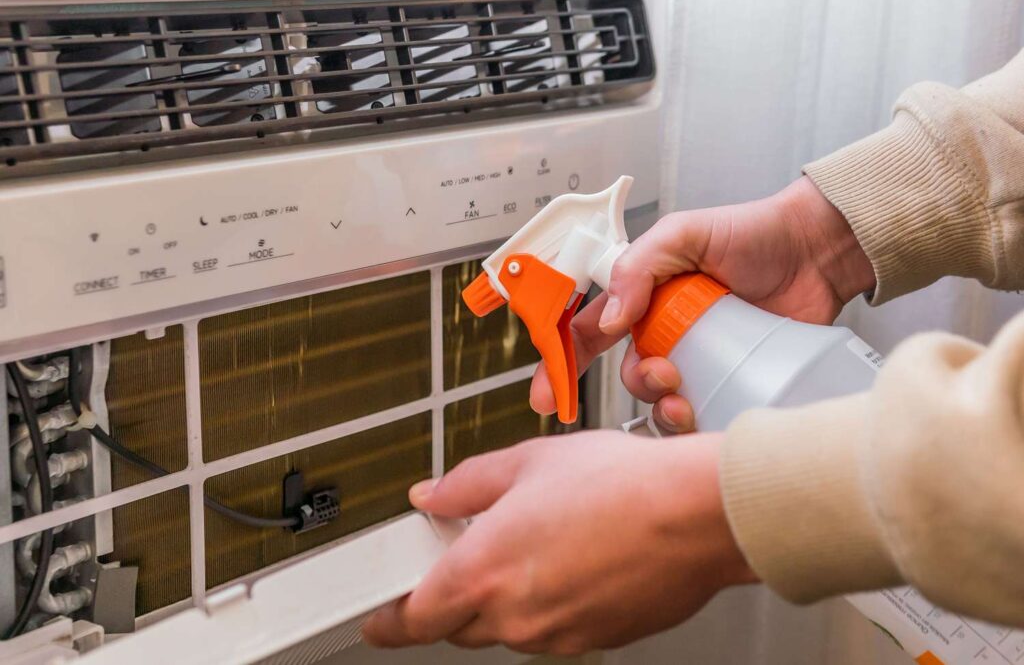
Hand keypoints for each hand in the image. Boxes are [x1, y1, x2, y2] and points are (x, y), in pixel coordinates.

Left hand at [362, 431, 757, 654]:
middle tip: (472, 555)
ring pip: (507, 630)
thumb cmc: (621, 485)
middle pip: (457, 627)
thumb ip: (467, 485)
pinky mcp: (595, 640)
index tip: (379, 615)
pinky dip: (549, 604)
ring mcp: (557, 636)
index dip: (388, 619)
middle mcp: (515, 616)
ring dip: (506, 599)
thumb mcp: (527, 462)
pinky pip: (552, 630)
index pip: (412, 619)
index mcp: (483, 571)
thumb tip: (433, 495)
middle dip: (452, 598)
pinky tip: (574, 559)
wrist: (697, 515)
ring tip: (539, 544)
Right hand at [530, 176, 875, 431]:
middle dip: (637, 384)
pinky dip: (696, 426)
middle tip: (665, 375)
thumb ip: (638, 266)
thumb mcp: (683, 234)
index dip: (562, 365)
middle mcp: (667, 333)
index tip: (545, 396)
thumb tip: (612, 318)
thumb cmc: (752, 234)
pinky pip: (704, 414)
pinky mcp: (732, 380)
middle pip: (629, 375)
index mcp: (644, 298)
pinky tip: (706, 415)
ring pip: (662, 402)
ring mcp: (700, 360)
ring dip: (663, 410)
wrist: (818, 252)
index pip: (591, 333)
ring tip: (684, 399)